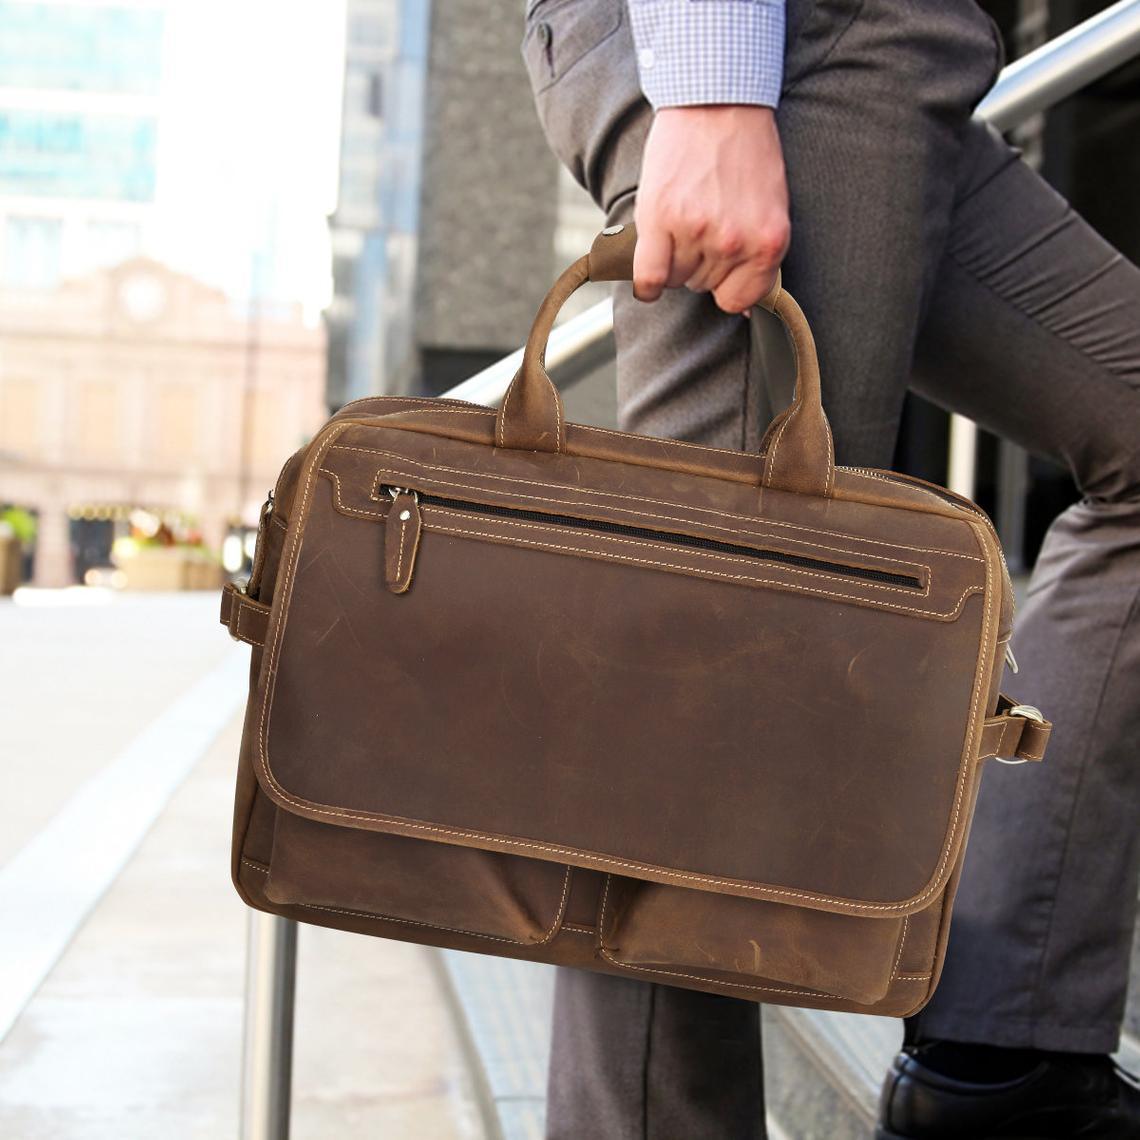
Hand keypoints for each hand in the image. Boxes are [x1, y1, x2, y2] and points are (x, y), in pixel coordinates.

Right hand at [633, 105, 789, 314]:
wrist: (718, 100)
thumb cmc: (745, 151)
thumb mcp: (771, 206)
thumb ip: (760, 254)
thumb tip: (748, 308)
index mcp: (769, 243)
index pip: (739, 300)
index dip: (726, 285)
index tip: (720, 268)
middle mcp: (735, 242)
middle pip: (703, 285)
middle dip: (699, 262)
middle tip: (701, 223)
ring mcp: (697, 231)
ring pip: (676, 278)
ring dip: (673, 259)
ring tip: (681, 221)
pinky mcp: (662, 219)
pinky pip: (649, 277)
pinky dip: (646, 284)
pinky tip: (648, 278)